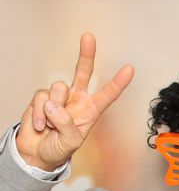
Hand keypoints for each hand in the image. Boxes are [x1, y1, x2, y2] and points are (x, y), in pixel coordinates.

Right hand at [15, 33, 133, 170]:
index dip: (118, 82)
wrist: (37, 153)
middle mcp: (77, 99)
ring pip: (58, 88)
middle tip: (89, 37)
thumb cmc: (59, 148)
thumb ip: (66, 124)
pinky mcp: (42, 97)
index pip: (108, 94)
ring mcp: (59, 97)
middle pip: (83, 72)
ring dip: (53, 110)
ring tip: (51, 126)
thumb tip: (53, 104)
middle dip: (86, 54)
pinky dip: (39, 114)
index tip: (129, 68)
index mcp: (92, 110)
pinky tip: (41, 126)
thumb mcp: (70, 142)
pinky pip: (41, 98)